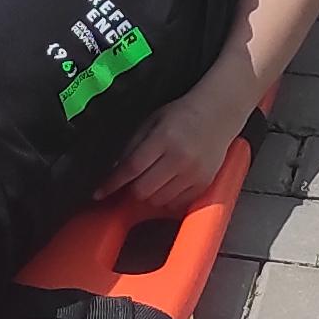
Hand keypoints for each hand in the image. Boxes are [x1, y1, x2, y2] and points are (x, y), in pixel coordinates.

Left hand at [104, 65, 248, 217]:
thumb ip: (132, 146)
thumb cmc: (182, 115)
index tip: (99, 192)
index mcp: (164, 139)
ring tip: (150, 181)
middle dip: (130, 189)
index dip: (112, 183)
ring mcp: (194, 173)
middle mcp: (180, 159)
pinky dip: (166, 200)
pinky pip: (177, 204)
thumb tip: (114, 170)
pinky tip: (164, 186)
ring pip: (158, 200)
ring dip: (148, 195)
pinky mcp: (204, 184)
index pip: (131, 168)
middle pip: (143, 189)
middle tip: (130, 182)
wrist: (219, 114)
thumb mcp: (152, 121)